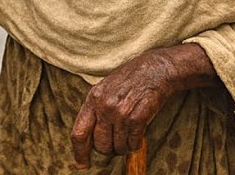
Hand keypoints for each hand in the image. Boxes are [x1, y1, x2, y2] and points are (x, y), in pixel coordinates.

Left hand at [70, 53, 167, 169]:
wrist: (155, 69)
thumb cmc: (129, 79)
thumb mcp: (105, 89)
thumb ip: (96, 109)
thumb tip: (89, 136)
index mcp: (93, 99)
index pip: (79, 133)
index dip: (79, 153)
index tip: (82, 164)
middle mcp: (104, 107)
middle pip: (100, 145)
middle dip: (108, 149)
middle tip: (115, 142)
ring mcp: (120, 113)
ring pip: (117, 147)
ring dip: (123, 147)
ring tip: (128, 135)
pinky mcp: (137, 118)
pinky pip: (132, 144)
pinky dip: (135, 144)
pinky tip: (137, 135)